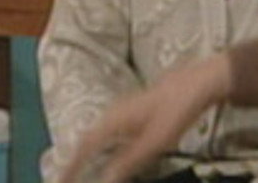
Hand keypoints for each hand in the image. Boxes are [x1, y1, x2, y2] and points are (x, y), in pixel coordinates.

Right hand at [59, 52, 233, 182]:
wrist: (197, 84)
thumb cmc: (175, 112)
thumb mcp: (152, 143)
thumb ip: (127, 163)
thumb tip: (104, 181)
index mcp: (112, 120)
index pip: (83, 147)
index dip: (70, 166)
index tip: (60, 182)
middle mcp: (112, 113)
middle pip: (86, 140)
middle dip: (75, 160)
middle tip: (66, 178)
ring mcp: (123, 109)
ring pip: (97, 134)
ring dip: (87, 153)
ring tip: (80, 169)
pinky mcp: (133, 111)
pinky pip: (108, 131)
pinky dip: (100, 145)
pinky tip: (107, 152)